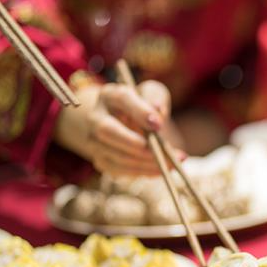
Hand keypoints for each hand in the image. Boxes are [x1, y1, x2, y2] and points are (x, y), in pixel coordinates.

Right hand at [55, 80, 183, 175]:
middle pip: (107, 130)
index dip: (140, 112)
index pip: (122, 99)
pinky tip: (161, 170)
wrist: (126, 125)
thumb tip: (158, 109)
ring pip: (116, 155)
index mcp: (110, 96)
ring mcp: (94, 141)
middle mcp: (96, 118)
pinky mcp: (100, 160)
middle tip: (159, 151)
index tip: (159, 124)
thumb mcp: (151, 94)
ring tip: (171, 164)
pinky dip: (142, 172)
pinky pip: (119, 170)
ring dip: (145, 162)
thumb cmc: (142, 107)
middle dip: (135, 143)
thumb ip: (155, 97)